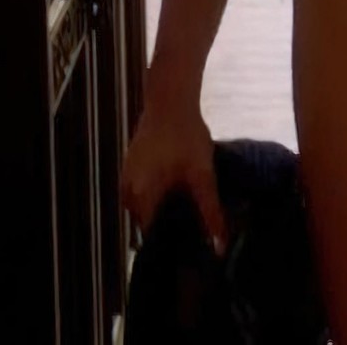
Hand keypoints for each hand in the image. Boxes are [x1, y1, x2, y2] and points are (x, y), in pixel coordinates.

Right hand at [119, 92, 229, 256]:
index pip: (152, 236)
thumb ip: (210, 213)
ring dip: (163, 211)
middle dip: (169, 227)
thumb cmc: (186, 137)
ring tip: (189, 212)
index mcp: (140, 197)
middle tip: (195, 230)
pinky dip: (157, 196)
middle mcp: (127, 191)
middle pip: (147, 222)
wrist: (170, 99)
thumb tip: (220, 248)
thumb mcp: (202, 176)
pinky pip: (142, 192)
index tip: (191, 247)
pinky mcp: (131, 166)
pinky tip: (177, 192)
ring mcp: (126, 177)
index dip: (172, 244)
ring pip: (144, 207)